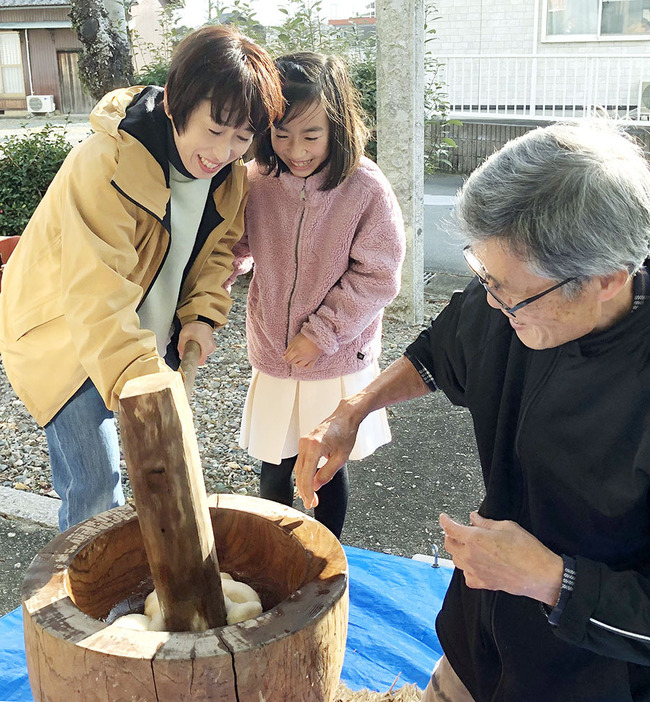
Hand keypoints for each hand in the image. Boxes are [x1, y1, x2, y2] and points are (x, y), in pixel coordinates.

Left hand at [178, 321, 215, 364]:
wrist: (202, 317)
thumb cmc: (195, 325)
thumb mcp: (184, 335)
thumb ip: (181, 347)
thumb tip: (181, 354)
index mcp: (206, 347)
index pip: (200, 362)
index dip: (193, 361)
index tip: (188, 360)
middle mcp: (211, 348)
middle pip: (201, 358)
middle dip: (194, 355)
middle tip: (189, 348)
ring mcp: (212, 345)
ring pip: (203, 353)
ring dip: (198, 351)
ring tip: (193, 343)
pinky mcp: (211, 343)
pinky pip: (205, 349)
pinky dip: (200, 347)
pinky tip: (196, 342)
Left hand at [283, 332, 321, 368]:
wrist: (318, 334)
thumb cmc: (306, 335)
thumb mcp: (295, 339)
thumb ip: (289, 348)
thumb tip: (284, 355)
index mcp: (296, 350)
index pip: (287, 358)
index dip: (284, 358)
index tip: (284, 356)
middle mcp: (301, 355)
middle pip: (292, 362)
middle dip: (290, 360)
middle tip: (291, 356)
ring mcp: (308, 358)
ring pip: (299, 366)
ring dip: (297, 363)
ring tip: (297, 359)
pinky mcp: (314, 359)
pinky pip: (308, 367)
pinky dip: (305, 366)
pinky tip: (304, 363)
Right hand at [295, 402, 359, 507]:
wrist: (345, 417)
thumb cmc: (345, 433)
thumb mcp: (341, 458)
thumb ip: (327, 473)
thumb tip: (316, 486)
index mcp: (314, 447)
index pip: (307, 475)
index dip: (308, 492)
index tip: (311, 502)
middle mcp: (305, 444)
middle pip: (300, 473)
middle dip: (304, 490)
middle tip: (311, 503)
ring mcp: (303, 442)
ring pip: (298, 468)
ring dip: (303, 483)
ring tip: (310, 496)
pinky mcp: (304, 442)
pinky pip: (300, 461)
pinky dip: (303, 473)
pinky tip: (308, 482)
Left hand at [439, 511, 562, 605]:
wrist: (540, 575)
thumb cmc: (527, 550)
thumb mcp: (506, 527)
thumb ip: (486, 523)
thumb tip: (473, 518)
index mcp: (474, 539)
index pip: (451, 528)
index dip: (445, 521)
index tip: (443, 518)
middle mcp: (471, 556)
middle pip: (449, 545)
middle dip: (450, 535)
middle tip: (456, 531)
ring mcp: (475, 571)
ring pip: (456, 560)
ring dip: (458, 551)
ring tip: (466, 546)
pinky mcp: (483, 584)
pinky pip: (467, 576)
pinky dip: (467, 569)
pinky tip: (475, 564)